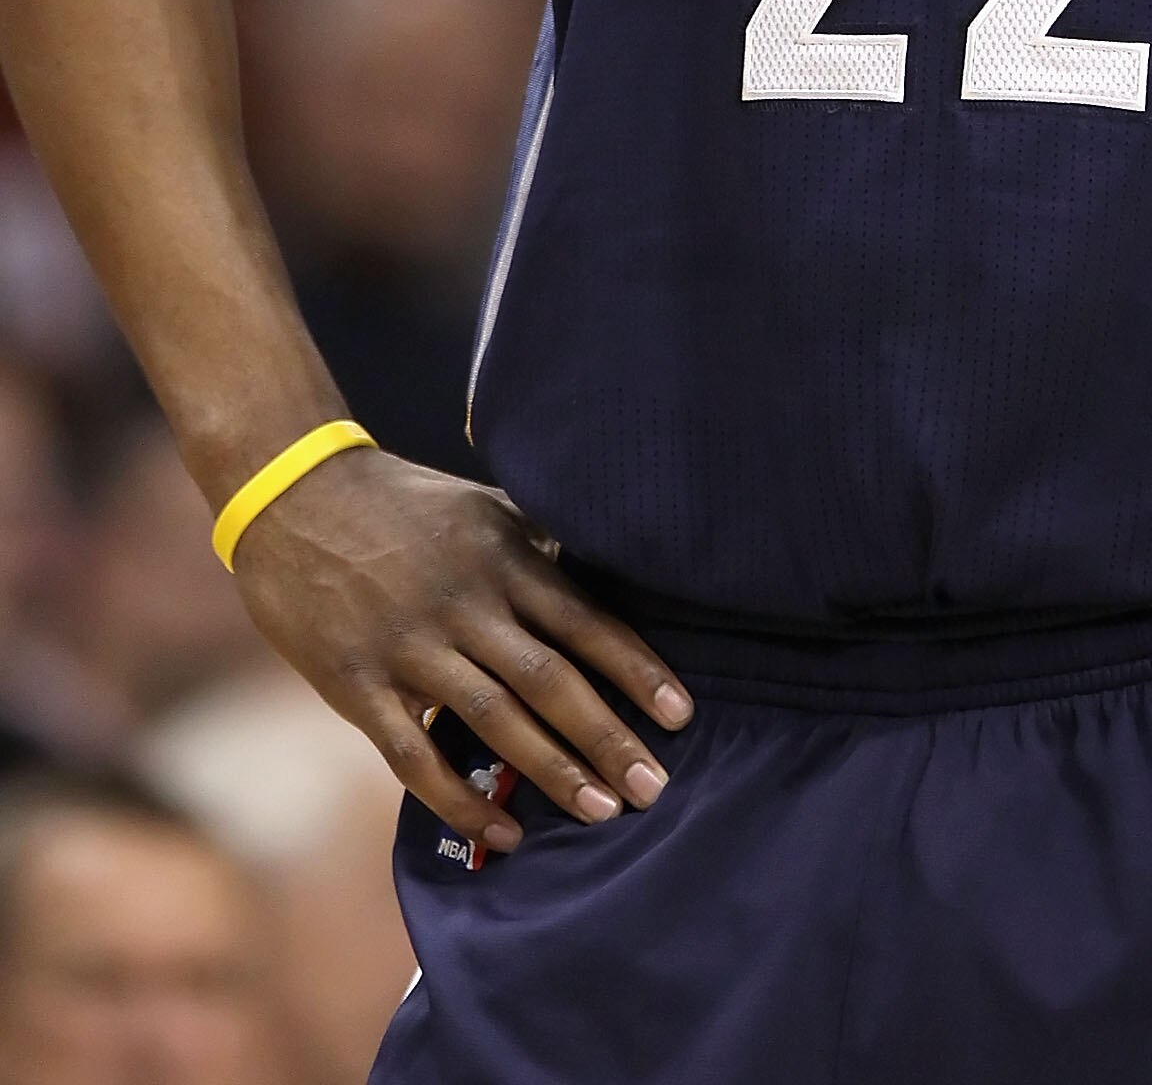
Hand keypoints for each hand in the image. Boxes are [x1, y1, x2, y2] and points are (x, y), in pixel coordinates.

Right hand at [227, 446, 692, 855]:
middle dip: (606, 737)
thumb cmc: (402, 502)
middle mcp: (465, 603)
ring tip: (599, 811)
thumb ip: (538, 544)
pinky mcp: (358, 685)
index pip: (585, 621)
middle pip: (549, 679)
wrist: (295, 496)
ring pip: (493, 721)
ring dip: (551, 770)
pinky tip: (500, 831)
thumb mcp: (483, 506)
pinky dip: (460, 799)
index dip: (636, 670)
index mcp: (501, 557)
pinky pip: (415, 756)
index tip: (680, 715)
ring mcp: (410, 647)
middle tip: (653, 787)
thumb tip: (609, 577)